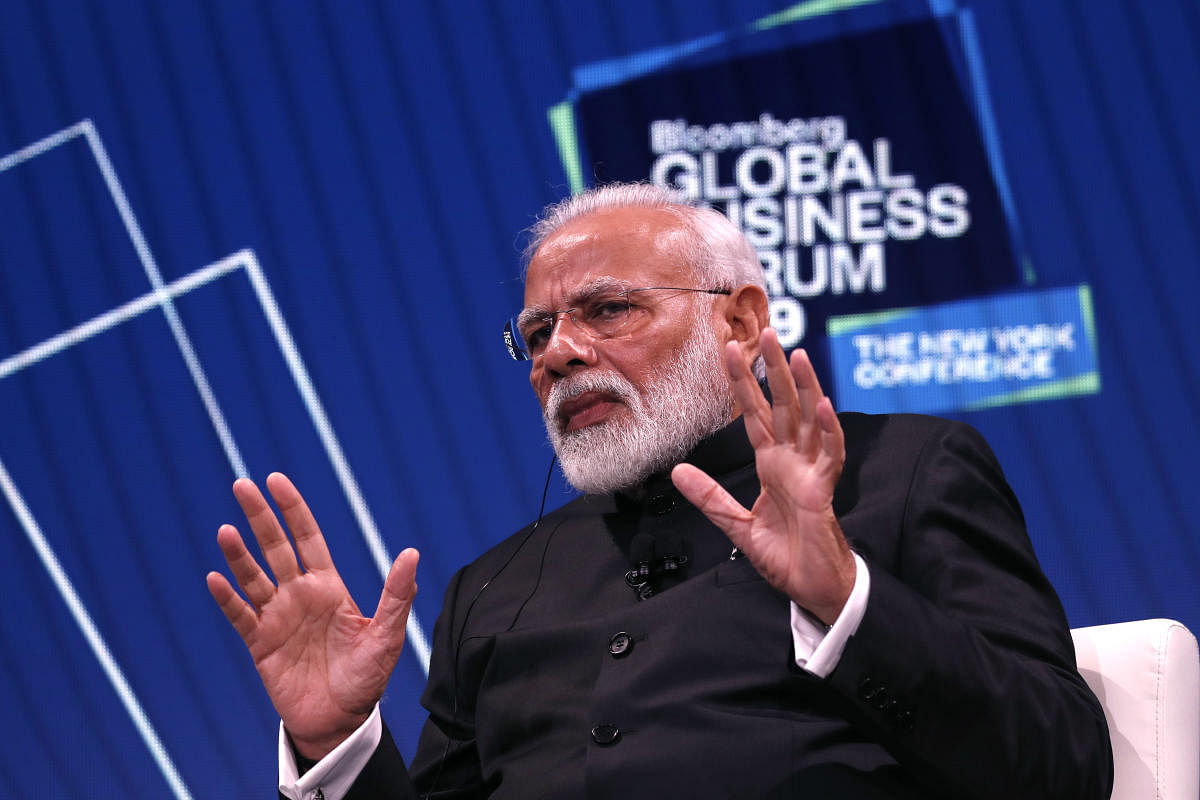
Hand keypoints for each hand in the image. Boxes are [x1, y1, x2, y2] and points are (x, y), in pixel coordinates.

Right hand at [206, 472, 417, 758]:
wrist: (340, 721)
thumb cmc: (366, 677)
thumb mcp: (386, 635)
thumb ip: (396, 595)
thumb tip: (411, 553)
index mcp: (328, 586)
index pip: (307, 537)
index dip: (293, 509)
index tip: (276, 480)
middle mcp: (299, 595)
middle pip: (275, 547)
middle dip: (260, 517)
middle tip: (242, 485)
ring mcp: (277, 617)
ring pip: (253, 577)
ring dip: (239, 555)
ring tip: (225, 531)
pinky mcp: (260, 644)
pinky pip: (239, 615)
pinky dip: (227, 598)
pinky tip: (215, 578)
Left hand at [672, 328, 854, 623]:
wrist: (811, 588)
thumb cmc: (784, 556)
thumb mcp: (737, 526)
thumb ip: (710, 498)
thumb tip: (678, 471)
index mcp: (772, 464)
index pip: (756, 414)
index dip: (744, 383)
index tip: (730, 350)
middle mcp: (793, 460)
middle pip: (784, 405)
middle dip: (775, 370)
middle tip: (769, 331)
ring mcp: (811, 471)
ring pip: (810, 420)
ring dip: (806, 387)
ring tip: (798, 354)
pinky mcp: (825, 491)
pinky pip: (830, 454)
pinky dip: (827, 430)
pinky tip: (823, 406)